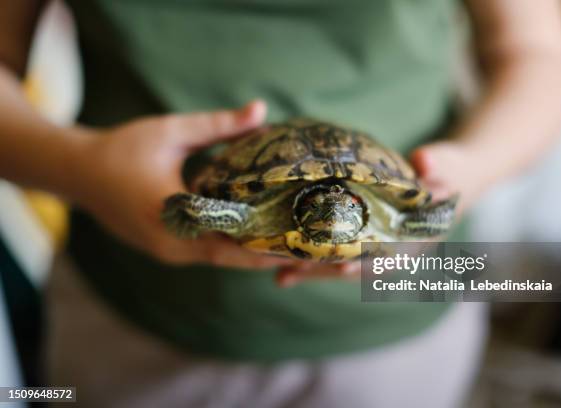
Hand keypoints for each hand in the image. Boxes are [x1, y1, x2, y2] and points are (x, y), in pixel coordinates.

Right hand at [69, 100, 296, 267]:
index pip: (228, 241)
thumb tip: (261, 111)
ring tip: (288, 239)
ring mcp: (168, 252)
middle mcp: (171, 245)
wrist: (77, 172)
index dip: (265, 243)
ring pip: (219, 259)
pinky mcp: (166, 249)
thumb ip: (218, 125)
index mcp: (172, 217)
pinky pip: (206, 253)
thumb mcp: (172, 132)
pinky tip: (255, 233)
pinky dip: (231, 246)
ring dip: (249, 251)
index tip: (298, 239)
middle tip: (303, 243)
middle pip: (229, 258)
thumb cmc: (121, 149)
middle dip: (265, 252)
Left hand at [275, 140, 482, 286]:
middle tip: (291, 272)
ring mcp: (377, 248)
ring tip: (279, 276)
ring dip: (312, 271)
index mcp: (418, 239)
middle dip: (325, 271)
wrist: (449, 179)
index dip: (365, 264)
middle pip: (357, 267)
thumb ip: (439, 165)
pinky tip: (283, 266)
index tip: (340, 269)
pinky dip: (312, 259)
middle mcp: (395, 250)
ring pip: (342, 265)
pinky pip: (335, 254)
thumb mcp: (449, 165)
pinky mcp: (362, 240)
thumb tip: (425, 160)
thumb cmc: (450, 172)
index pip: (389, 256)